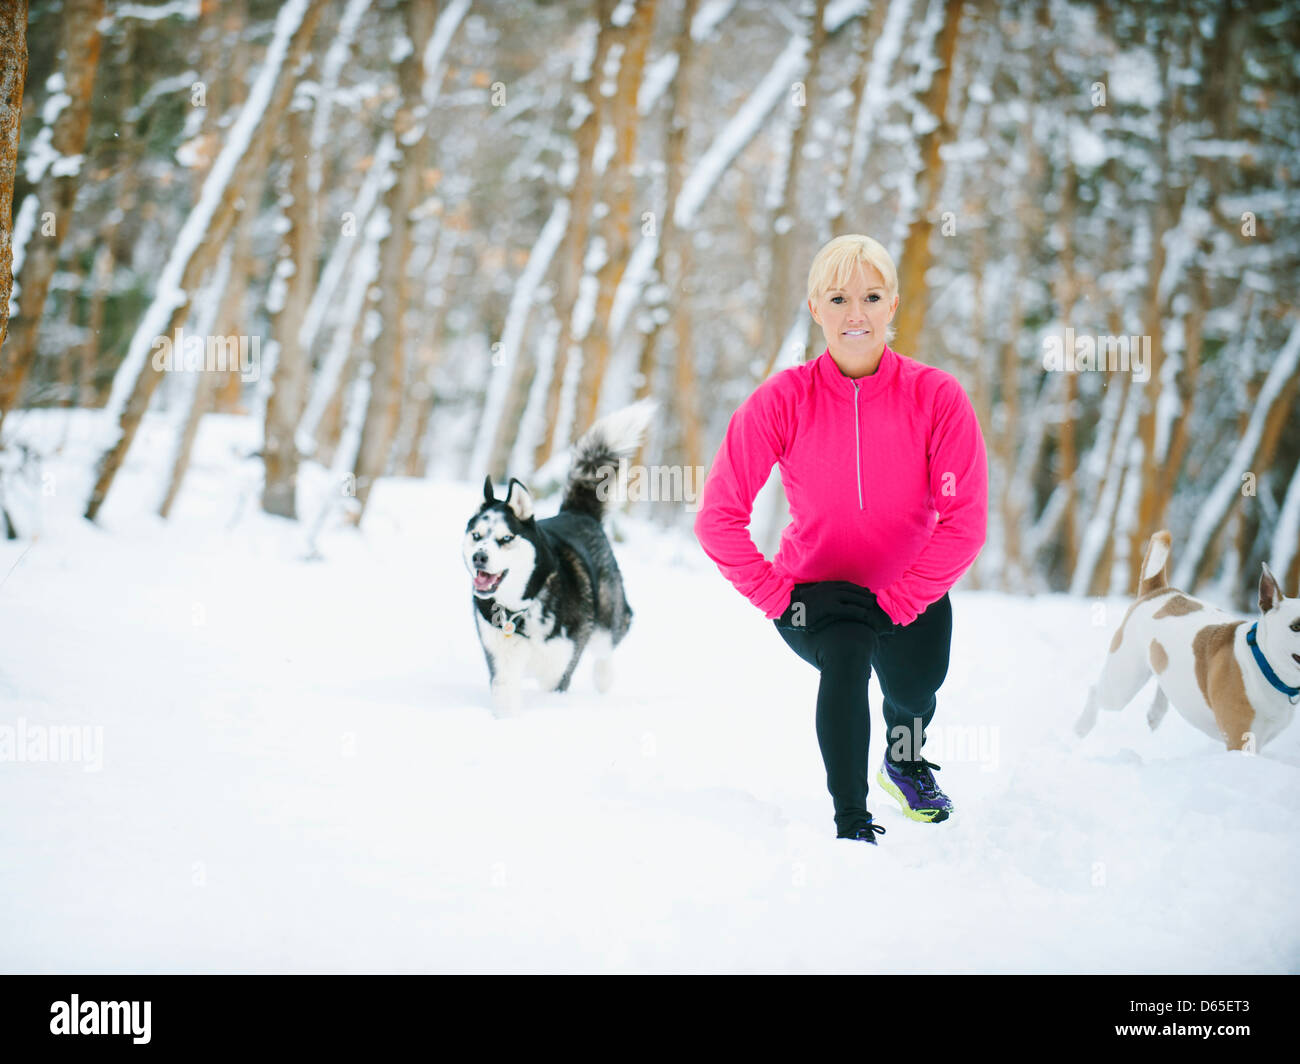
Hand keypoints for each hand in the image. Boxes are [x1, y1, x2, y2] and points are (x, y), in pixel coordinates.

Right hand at [776, 581, 893, 633]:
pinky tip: (864, 615)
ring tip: (872, 606)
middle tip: (873, 598)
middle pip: (850, 589)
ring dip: (863, 601)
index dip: (856, 588)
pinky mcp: (828, 607)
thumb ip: (818, 596)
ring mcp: (828, 597)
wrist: (786, 609)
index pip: (844, 585)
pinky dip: (857, 611)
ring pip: (851, 598)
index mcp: (823, 586)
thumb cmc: (796, 606)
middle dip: (863, 594)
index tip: (865, 591)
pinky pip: (847, 609)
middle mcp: (827, 589)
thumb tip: (824, 601)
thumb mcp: (809, 598)